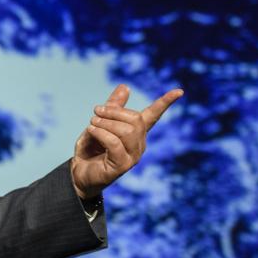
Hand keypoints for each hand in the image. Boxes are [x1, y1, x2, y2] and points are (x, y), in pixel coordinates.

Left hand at [71, 83, 181, 199]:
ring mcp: (133, 157)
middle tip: (96, 112)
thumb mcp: (100, 122)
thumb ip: (113, 106)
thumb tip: (125, 86)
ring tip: (92, 123)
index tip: (179, 91)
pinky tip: (91, 131)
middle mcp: (139, 144)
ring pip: (127, 131)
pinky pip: (114, 143)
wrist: (77, 171)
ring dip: (105, 123)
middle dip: (113, 111)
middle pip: (135, 120)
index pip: (154, 115)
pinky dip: (100, 133)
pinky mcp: (122, 166)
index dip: (165, 102)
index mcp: (136, 132)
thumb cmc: (90, 147)